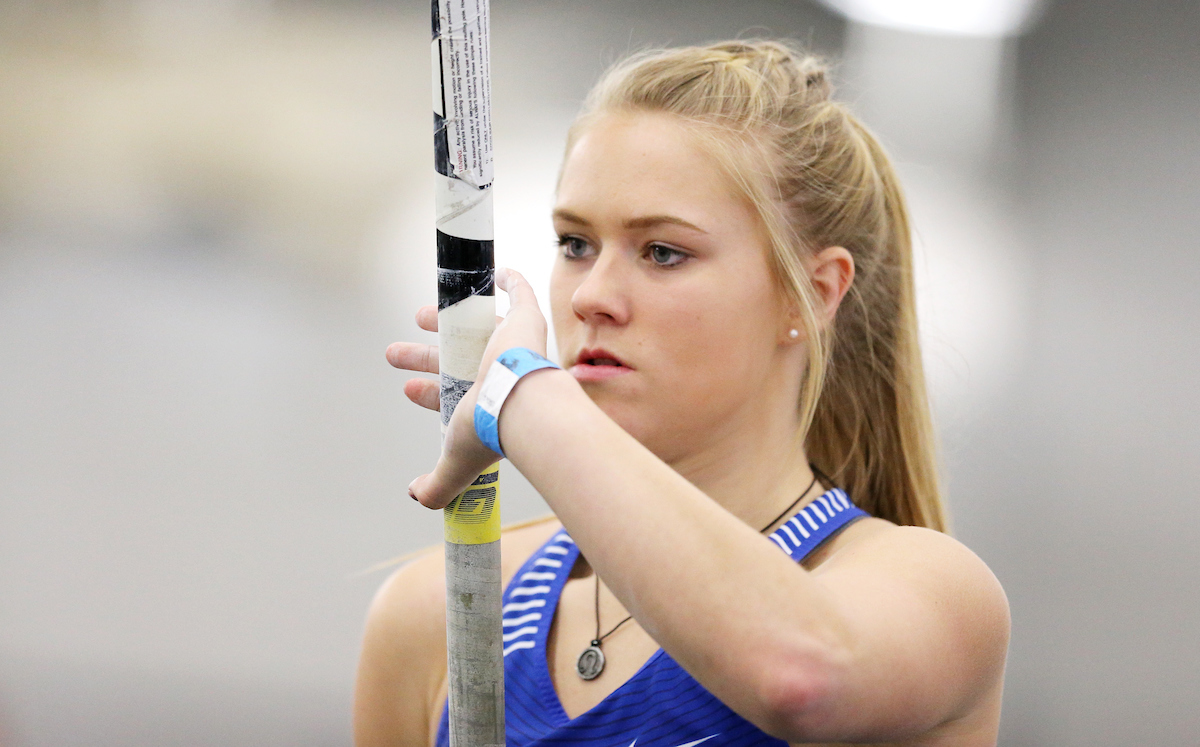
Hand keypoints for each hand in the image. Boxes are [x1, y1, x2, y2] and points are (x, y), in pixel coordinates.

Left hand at [387, 268, 549, 508]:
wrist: (522, 404)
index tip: (406, 388)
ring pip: (477, 328)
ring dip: (450, 321)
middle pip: (453, 360)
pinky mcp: (527, 321)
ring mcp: (513, 346)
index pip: (449, 394)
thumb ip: (438, 485)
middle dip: (423, 357)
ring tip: (419, 315)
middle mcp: (498, 374)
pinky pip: (520, 294)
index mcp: (483, 403)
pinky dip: (512, 282)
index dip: (427, 392)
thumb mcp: (454, 462)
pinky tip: (499, 273)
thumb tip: (417, 497)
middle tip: (396, 353)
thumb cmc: (490, 430)